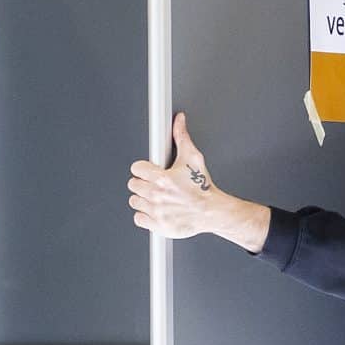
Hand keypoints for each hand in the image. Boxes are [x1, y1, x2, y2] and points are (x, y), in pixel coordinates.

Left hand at [128, 114, 269, 251]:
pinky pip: (138, 219)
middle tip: (154, 186)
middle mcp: (156, 195)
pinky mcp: (157, 225)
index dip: (143, 169)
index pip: (136, 169)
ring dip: (143, 199)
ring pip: (134, 201)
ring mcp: (156, 211)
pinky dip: (145, 216)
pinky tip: (156, 211)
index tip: (149, 173)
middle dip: (142, 184)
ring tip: (156, 198)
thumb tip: (179, 120)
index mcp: (162, 178)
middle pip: (133, 185)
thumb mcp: (194, 158)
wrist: (212, 211)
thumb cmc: (203, 188)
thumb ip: (182, 137)